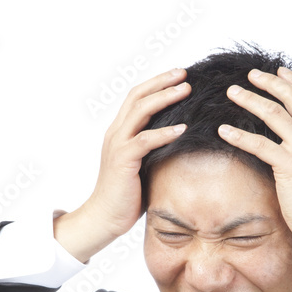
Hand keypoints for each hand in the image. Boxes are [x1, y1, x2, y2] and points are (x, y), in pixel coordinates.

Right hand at [55, 69, 190, 262]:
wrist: (105, 217)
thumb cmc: (127, 195)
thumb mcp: (143, 165)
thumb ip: (155, 148)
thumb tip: (182, 139)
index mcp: (119, 132)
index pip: (136, 98)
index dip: (156, 84)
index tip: (178, 76)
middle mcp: (116, 133)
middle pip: (138, 96)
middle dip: (162, 82)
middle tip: (185, 73)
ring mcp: (118, 145)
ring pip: (140, 111)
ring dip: (164, 98)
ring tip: (186, 89)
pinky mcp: (123, 160)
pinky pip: (145, 140)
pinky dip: (164, 132)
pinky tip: (183, 128)